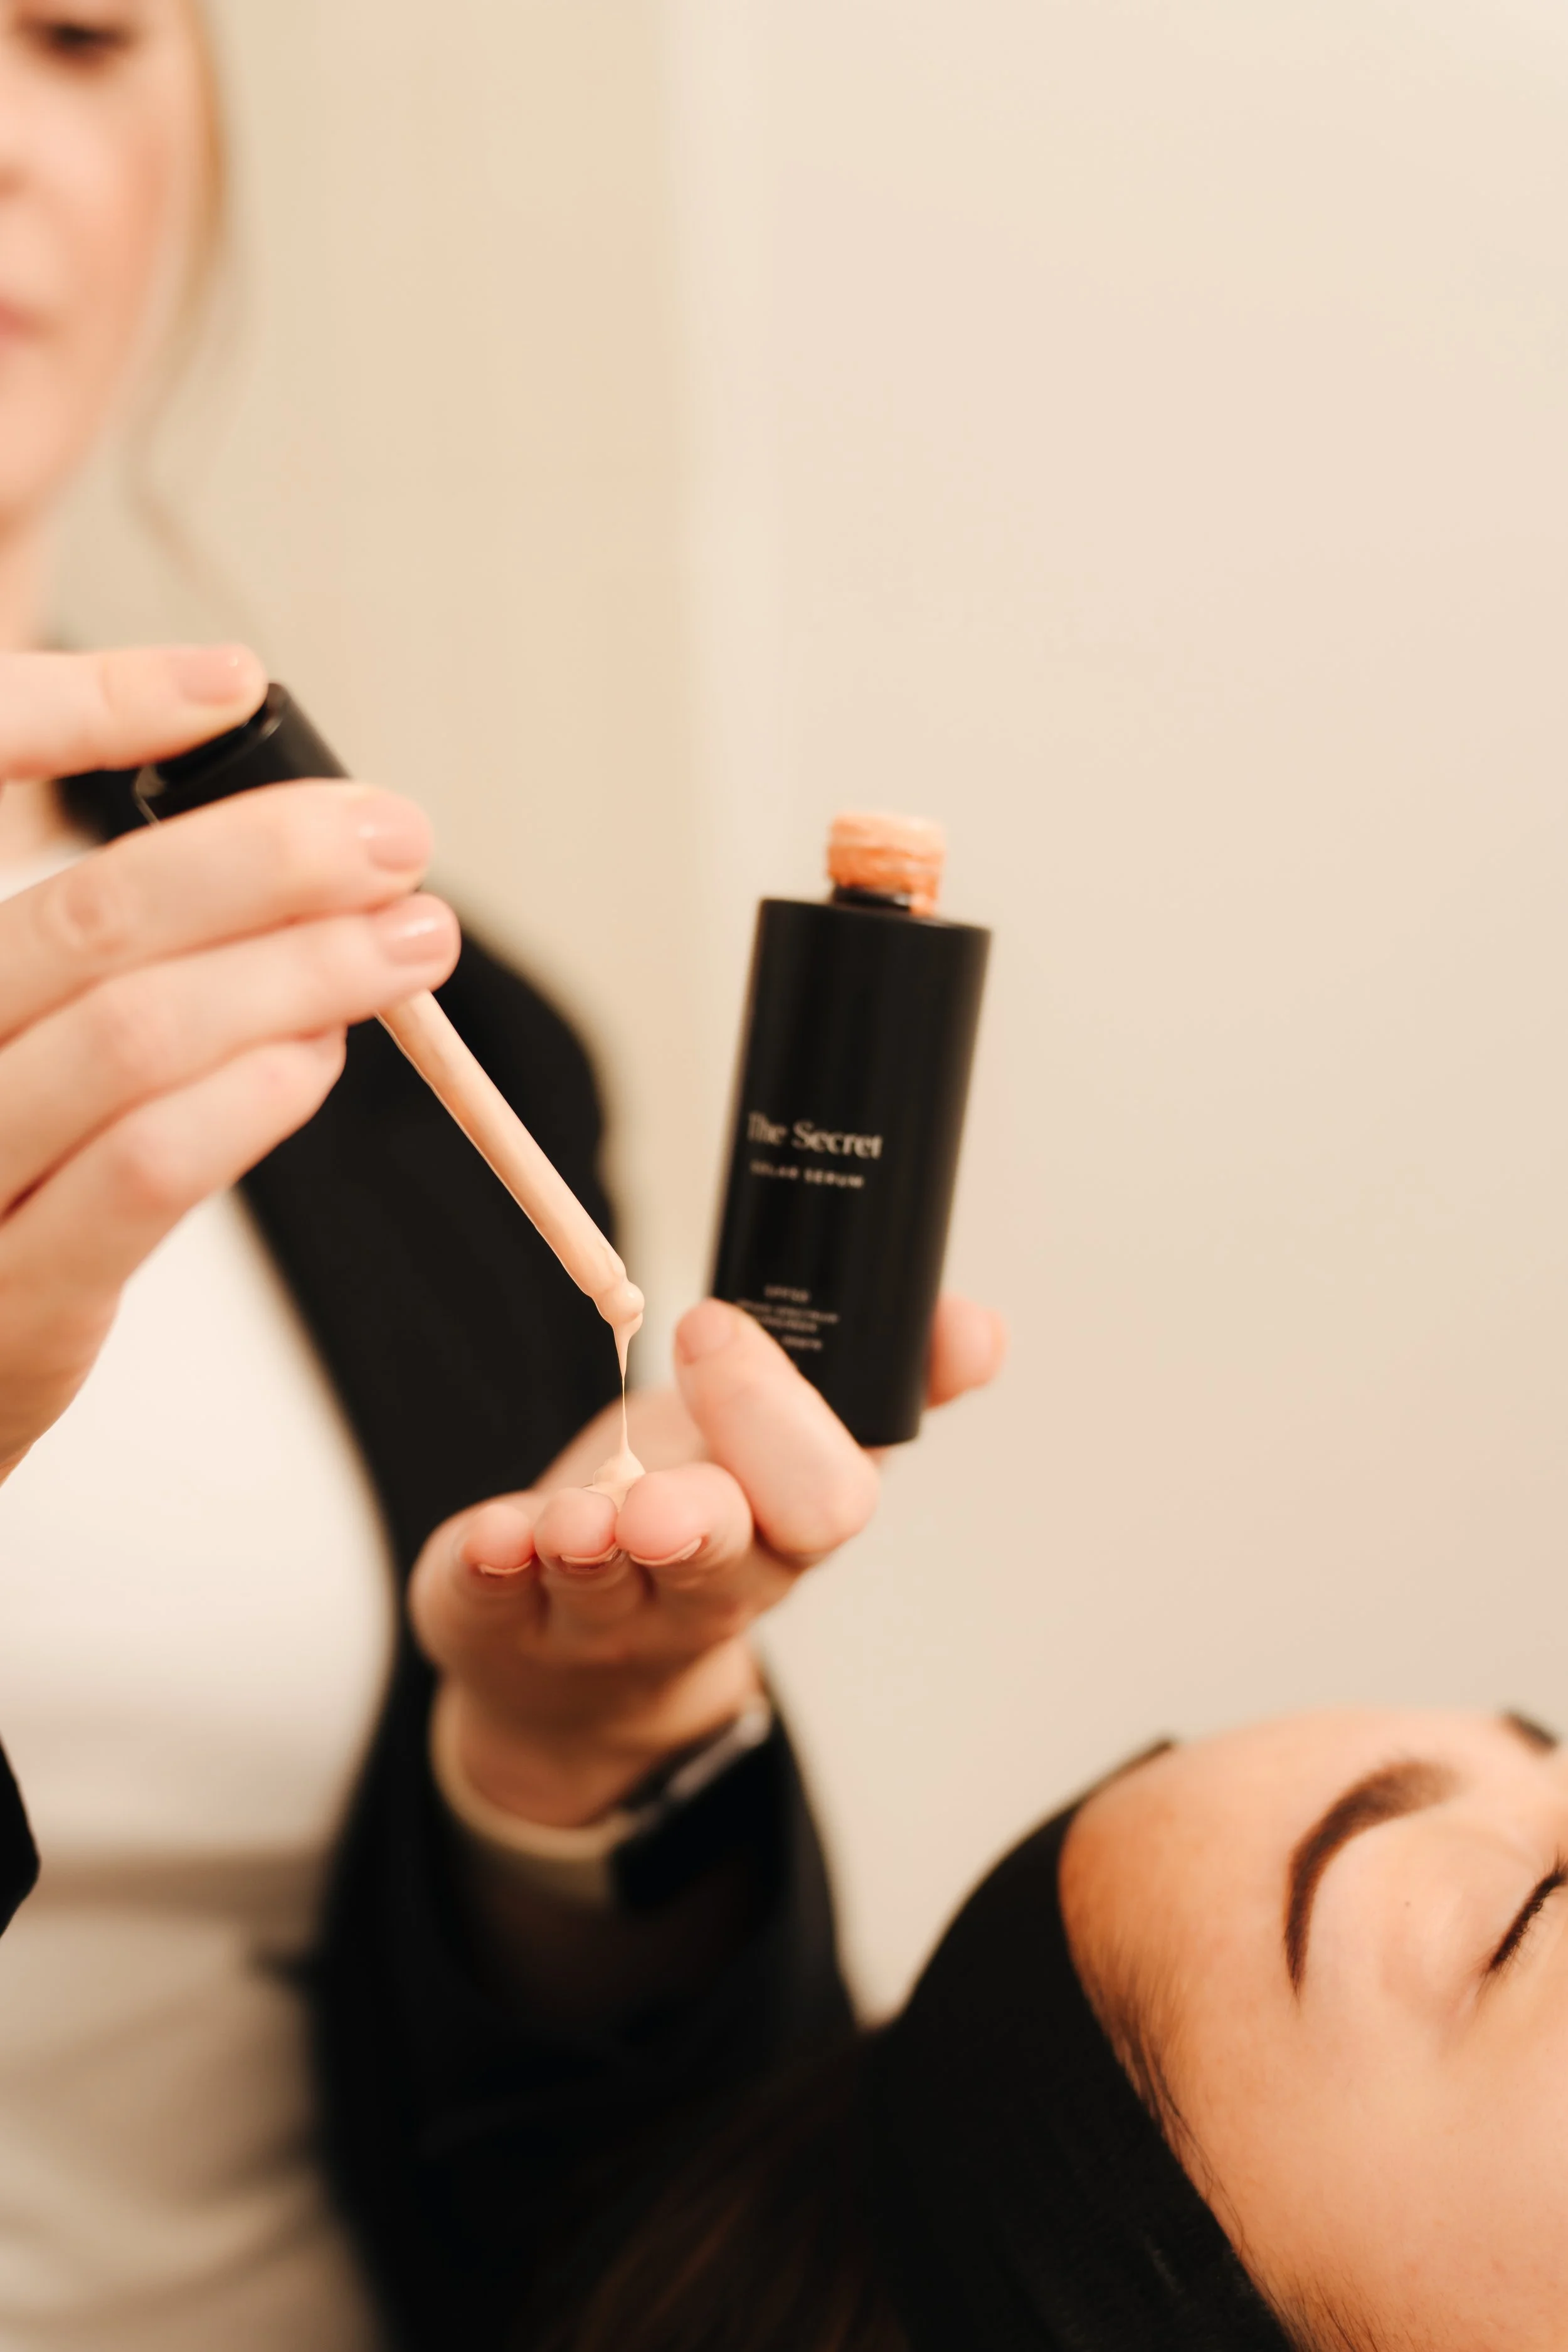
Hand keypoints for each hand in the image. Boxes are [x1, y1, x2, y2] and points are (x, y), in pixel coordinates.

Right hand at [0, 644, 459, 1478]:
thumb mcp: (14, 1056)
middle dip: (264, 861)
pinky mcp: (8, 1305)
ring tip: (408, 943)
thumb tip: (283, 883)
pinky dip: (251, 1099)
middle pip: (90, 920)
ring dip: (297, 973)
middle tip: (392, 835)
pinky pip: (141, 1173)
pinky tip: (323, 1057)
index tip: (235, 689)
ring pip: (131, 1035)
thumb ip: (93, 968)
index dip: (92, 710)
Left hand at [409, 1294, 1007, 1827]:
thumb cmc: (699, 1515)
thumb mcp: (791, 1451)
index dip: (778, 1420)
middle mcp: (703, 1580)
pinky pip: (498, 1601)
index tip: (712, 1325)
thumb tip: (974, 1325)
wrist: (577, 1669)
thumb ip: (881, 1384)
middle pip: (725, 1560)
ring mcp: (602, 1609)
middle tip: (662, 1502)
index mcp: (783, 1525)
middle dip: (701, 1523)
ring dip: (592, 1548)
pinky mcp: (503, 1618)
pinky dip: (493, 1567)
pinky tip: (491, 1537)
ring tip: (573, 1520)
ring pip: (609, 1584)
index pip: (823, 1496)